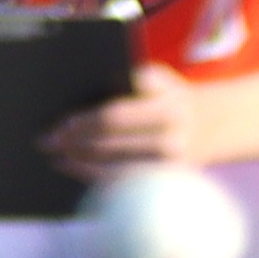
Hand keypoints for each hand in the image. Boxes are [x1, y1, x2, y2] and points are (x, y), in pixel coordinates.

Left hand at [43, 63, 214, 176]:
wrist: (212, 125)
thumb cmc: (168, 97)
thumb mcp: (157, 78)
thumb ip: (127, 81)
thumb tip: (74, 97)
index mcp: (166, 92)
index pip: (122, 104)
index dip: (89, 117)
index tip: (63, 123)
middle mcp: (173, 122)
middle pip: (113, 132)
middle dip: (75, 138)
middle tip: (46, 140)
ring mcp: (173, 154)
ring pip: (115, 160)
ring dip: (80, 159)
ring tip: (55, 156)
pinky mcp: (168, 176)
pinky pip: (124, 179)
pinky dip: (94, 174)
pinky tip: (74, 168)